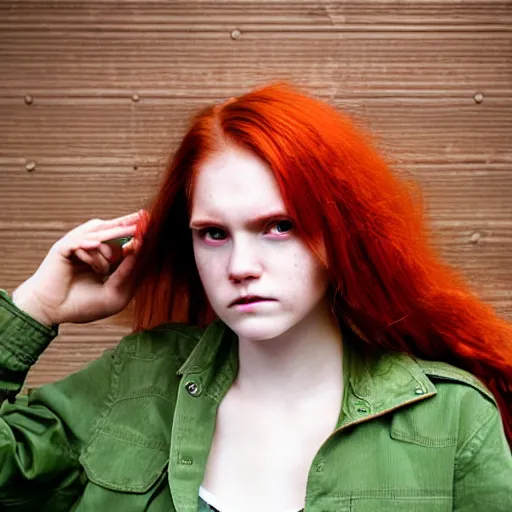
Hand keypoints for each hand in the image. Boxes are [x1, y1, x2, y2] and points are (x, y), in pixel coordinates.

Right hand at [12, 211, 146, 325]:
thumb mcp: (114, 291)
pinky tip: (94, 251)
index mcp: (104, 258)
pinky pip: (80, 243)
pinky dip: (89, 251)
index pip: (123, 244)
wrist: (51, 312)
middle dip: (127, 224)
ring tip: (102, 269)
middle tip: (143, 216)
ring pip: (99, 236)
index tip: (152, 227)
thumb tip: (139, 250)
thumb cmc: (82, 305)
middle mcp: (91, 248)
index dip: (137, 237)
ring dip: (106, 253)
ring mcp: (77, 246)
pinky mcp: (63, 248)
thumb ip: (127, 273)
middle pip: (112, 231)